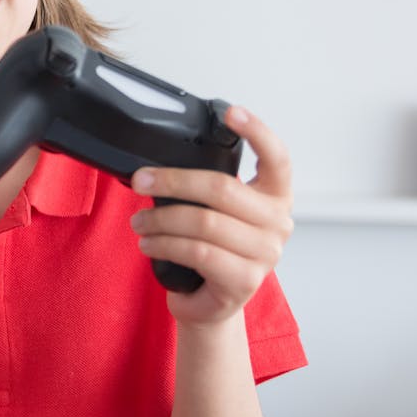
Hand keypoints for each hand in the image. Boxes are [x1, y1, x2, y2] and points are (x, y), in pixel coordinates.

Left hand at [128, 106, 293, 326]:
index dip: (258, 131)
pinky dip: (164, 244)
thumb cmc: (213, 250)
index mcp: (275, 196)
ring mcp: (265, 254)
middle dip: (172, 181)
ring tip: (138, 223)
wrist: (213, 304)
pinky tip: (149, 244)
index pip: (278, 157)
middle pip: (222, 188)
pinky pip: (196, 252)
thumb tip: (158, 166)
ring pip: (203, 222)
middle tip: (141, 181)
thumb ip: (207, 188)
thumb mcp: (218, 213)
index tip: (231, 111)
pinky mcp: (244, 280)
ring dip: (160, 220)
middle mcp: (278, 223)